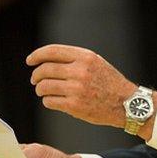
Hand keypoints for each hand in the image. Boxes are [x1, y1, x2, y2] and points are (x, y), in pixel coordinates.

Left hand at [28, 44, 156, 139]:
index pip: (52, 51)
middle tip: (35, 80)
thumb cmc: (109, 83)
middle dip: (36, 76)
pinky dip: (48, 101)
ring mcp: (77, 89)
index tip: (30, 61)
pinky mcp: (75, 105)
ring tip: (44, 92)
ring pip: (44, 87)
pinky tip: (53, 101)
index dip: (37, 55)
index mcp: (85, 57)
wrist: (127, 103)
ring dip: (40, 90)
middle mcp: (80, 71)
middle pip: (45, 69)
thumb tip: (46, 61)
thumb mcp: (96, 63)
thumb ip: (75, 59)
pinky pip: (50, 101)